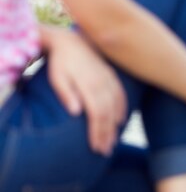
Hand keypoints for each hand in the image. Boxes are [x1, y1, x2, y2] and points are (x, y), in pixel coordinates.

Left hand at [43, 27, 126, 154]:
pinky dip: (122, 110)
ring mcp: (109, 78)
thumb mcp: (57, 77)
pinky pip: (121, 95)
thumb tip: (76, 112)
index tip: (95, 147)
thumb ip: (66, 93)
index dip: (98, 132)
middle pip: (108, 113)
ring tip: (112, 142)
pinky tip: (120, 122)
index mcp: (89, 84)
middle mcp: (103, 82)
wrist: (69, 40)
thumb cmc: (60, 62)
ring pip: (116, 106)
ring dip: (115, 126)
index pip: (97, 113)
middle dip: (107, 134)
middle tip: (105, 152)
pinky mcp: (111, 75)